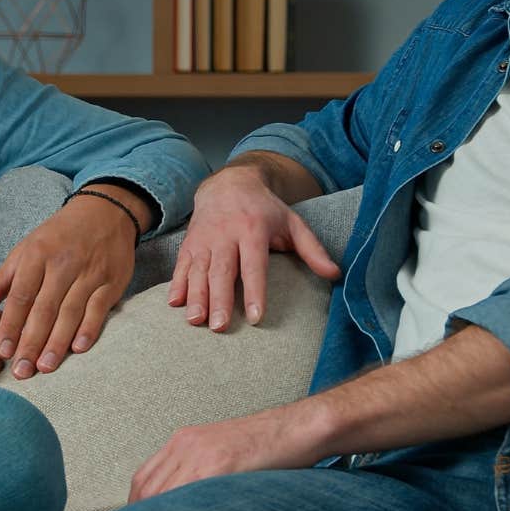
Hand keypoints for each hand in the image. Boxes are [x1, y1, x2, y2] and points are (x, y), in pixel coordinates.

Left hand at [0, 188, 142, 378]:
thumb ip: (4, 279)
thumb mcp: (26, 248)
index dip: (10, 326)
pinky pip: (98, 309)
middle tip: (21, 371)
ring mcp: (89, 273)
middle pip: (44, 309)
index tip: (1, 352)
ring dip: (57, 343)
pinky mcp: (112, 281)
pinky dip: (89, 329)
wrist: (104, 212)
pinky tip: (78, 349)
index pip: (20, 296)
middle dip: (31, 343)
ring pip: (70, 313)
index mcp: (37, 255)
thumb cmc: (59, 235)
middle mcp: (63, 264)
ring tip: (44, 368)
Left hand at [129, 405, 324, 501]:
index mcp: (184, 441)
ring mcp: (202, 453)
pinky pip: (192, 496)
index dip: (136, 509)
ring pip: (163, 494)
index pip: (142, 479)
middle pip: (147, 489)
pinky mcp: (222, 463)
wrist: (300, 428)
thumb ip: (198, 474)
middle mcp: (187, 444)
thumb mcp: (222, 454)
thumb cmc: (267, 447)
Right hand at [168, 166, 339, 331]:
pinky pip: (182, 265)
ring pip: (199, 270)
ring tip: (195, 321)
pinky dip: (177, 284)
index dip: (254, 292)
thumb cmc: (265, 209)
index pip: (253, 265)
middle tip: (219, 327)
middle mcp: (226, 234)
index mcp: (253, 230)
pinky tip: (174, 304)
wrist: (228, 183)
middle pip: (222, 271)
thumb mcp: (292, 222)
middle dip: (219, 300)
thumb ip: (312, 250)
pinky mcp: (189, 243)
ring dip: (196, 296)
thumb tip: (335, 274)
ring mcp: (204, 239)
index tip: (255, 317)